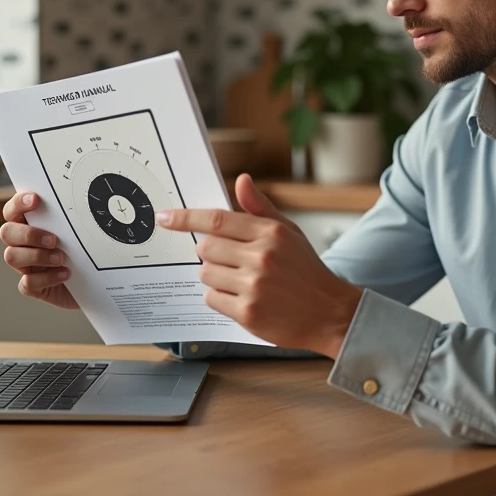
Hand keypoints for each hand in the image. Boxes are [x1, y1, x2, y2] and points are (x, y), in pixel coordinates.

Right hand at [0, 191, 78, 309]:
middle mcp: (23, 244)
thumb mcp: (79, 230)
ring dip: (37, 256)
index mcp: (30, 226)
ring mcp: (26, 266)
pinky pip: (27, 283)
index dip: (18, 203)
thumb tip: (77, 199)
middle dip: (28, 234)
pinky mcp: (35, 286)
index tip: (35, 200)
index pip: (12, 210)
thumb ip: (70, 216)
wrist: (97, 281)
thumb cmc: (85, 250)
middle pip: (6, 232)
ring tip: (61, 258)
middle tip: (53, 239)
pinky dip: (47, 278)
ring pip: (11, 257)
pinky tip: (65, 274)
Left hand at [157, 174, 362, 357]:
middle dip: (210, 252)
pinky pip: (212, 298)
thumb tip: (241, 181)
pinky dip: (220, 297)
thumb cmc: (306, 271)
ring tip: (240, 280)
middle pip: (206, 247)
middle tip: (230, 259)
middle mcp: (261, 258)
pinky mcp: (248, 314)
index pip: (217, 220)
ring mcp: (254, 287)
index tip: (165, 217)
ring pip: (206, 274)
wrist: (330, 313)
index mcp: (270, 233)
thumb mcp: (289, 232)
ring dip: (215, 276)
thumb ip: (260, 208)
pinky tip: (243, 298)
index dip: (186, 218)